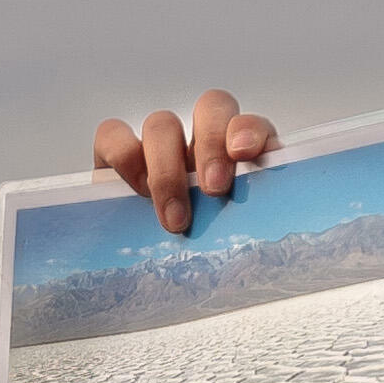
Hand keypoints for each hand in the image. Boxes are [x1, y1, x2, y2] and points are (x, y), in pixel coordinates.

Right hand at [93, 89, 277, 235]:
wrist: (153, 274)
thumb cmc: (207, 250)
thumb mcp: (238, 235)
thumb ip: (256, 219)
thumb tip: (271, 229)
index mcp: (240, 155)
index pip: (250, 123)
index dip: (248, 130)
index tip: (244, 154)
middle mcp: (201, 140)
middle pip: (210, 107)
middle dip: (211, 143)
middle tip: (213, 189)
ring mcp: (159, 145)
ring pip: (162, 124)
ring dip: (167, 169)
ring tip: (174, 218)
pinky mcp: (116, 154)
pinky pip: (112, 134)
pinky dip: (124, 156)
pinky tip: (136, 191)